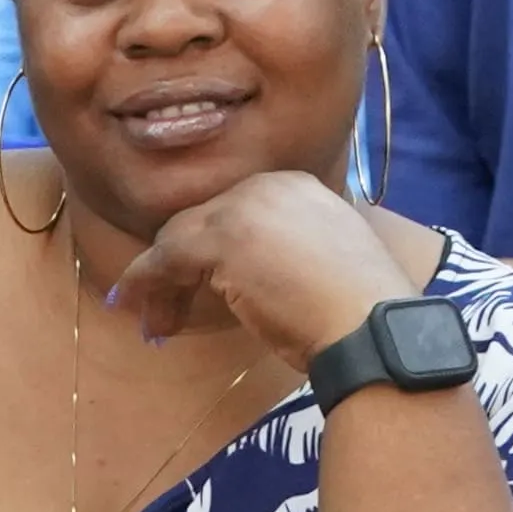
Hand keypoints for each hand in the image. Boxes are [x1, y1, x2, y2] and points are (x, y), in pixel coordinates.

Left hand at [113, 168, 424, 369]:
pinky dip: (146, 284)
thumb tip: (255, 280)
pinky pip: (165, 259)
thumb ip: (289, 253)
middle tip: (168, 307)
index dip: (208, 250)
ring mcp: (242, 209)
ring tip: (154, 322)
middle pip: (203, 223)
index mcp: (299, 187)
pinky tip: (140, 311)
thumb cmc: (361, 311)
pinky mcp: (220, 239)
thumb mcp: (326, 264)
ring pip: (180, 240)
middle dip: (179, 266)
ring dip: (161, 282)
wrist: (372, 325)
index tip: (197, 281)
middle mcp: (267, 186)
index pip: (234, 213)